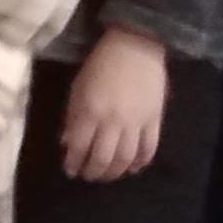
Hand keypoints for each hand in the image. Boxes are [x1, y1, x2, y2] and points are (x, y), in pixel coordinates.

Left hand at [59, 28, 170, 183]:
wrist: (135, 46)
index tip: (70, 170)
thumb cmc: (100, 65)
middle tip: (88, 176)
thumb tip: (67, 143)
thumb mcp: (78, 87)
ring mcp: (136, 122)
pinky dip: (141, 163)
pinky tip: (133, 168)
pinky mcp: (155, 120)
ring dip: (115, 172)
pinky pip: (149, 148)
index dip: (73, 163)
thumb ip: (73, 116)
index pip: (79, 147)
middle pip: (103, 158)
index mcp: (90, 111)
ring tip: (107, 175)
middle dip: (93, 172)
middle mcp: (113, 121)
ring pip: (126, 158)